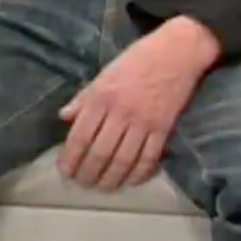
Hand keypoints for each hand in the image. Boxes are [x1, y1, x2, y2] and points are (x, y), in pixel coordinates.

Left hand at [56, 17, 220, 189]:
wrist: (176, 52)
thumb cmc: (136, 60)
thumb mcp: (103, 74)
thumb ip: (83, 98)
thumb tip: (64, 117)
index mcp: (101, 97)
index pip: (80, 136)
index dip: (71, 158)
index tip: (65, 171)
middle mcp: (120, 112)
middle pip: (100, 153)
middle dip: (88, 174)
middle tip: (82, 184)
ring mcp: (144, 122)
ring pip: (123, 160)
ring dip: (111, 179)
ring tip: (102, 187)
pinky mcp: (164, 128)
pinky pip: (149, 158)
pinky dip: (139, 174)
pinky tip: (130, 181)